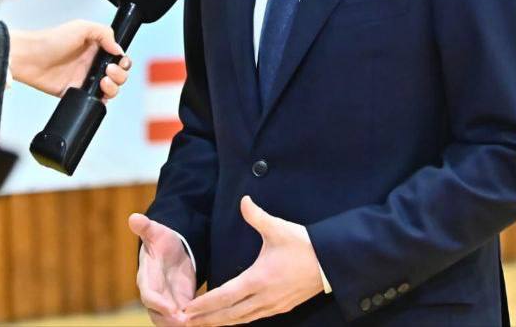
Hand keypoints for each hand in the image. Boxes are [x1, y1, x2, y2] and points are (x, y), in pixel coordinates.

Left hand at [8, 20, 130, 98]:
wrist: (30, 58)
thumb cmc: (51, 40)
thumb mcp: (81, 27)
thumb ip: (104, 33)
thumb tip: (118, 49)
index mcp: (96, 48)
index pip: (118, 57)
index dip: (123, 61)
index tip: (118, 61)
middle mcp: (92, 63)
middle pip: (119, 74)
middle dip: (120, 75)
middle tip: (108, 71)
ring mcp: (85, 78)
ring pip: (111, 88)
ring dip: (113, 87)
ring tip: (103, 82)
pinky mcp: (76, 92)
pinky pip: (95, 100)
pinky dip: (102, 100)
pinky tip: (98, 94)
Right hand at [129, 213, 196, 325]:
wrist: (171, 251)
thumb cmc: (161, 241)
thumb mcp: (156, 232)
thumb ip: (146, 228)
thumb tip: (133, 217)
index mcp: (147, 278)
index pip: (149, 295)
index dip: (158, 303)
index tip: (171, 309)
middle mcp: (155, 294)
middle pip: (158, 314)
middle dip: (170, 321)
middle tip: (185, 323)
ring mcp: (167, 302)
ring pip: (170, 321)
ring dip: (180, 325)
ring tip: (195, 325)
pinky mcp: (181, 304)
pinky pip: (183, 319)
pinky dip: (192, 322)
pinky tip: (205, 322)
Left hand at [182, 197, 322, 325]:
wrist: (331, 262)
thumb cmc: (304, 245)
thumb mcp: (278, 228)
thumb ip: (257, 216)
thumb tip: (243, 200)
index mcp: (259, 279)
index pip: (225, 296)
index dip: (204, 304)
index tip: (186, 309)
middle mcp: (264, 297)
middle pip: (229, 314)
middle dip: (205, 319)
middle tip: (184, 322)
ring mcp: (273, 305)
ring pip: (241, 319)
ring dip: (220, 322)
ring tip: (201, 324)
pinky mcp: (281, 307)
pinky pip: (254, 318)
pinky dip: (238, 320)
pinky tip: (230, 319)